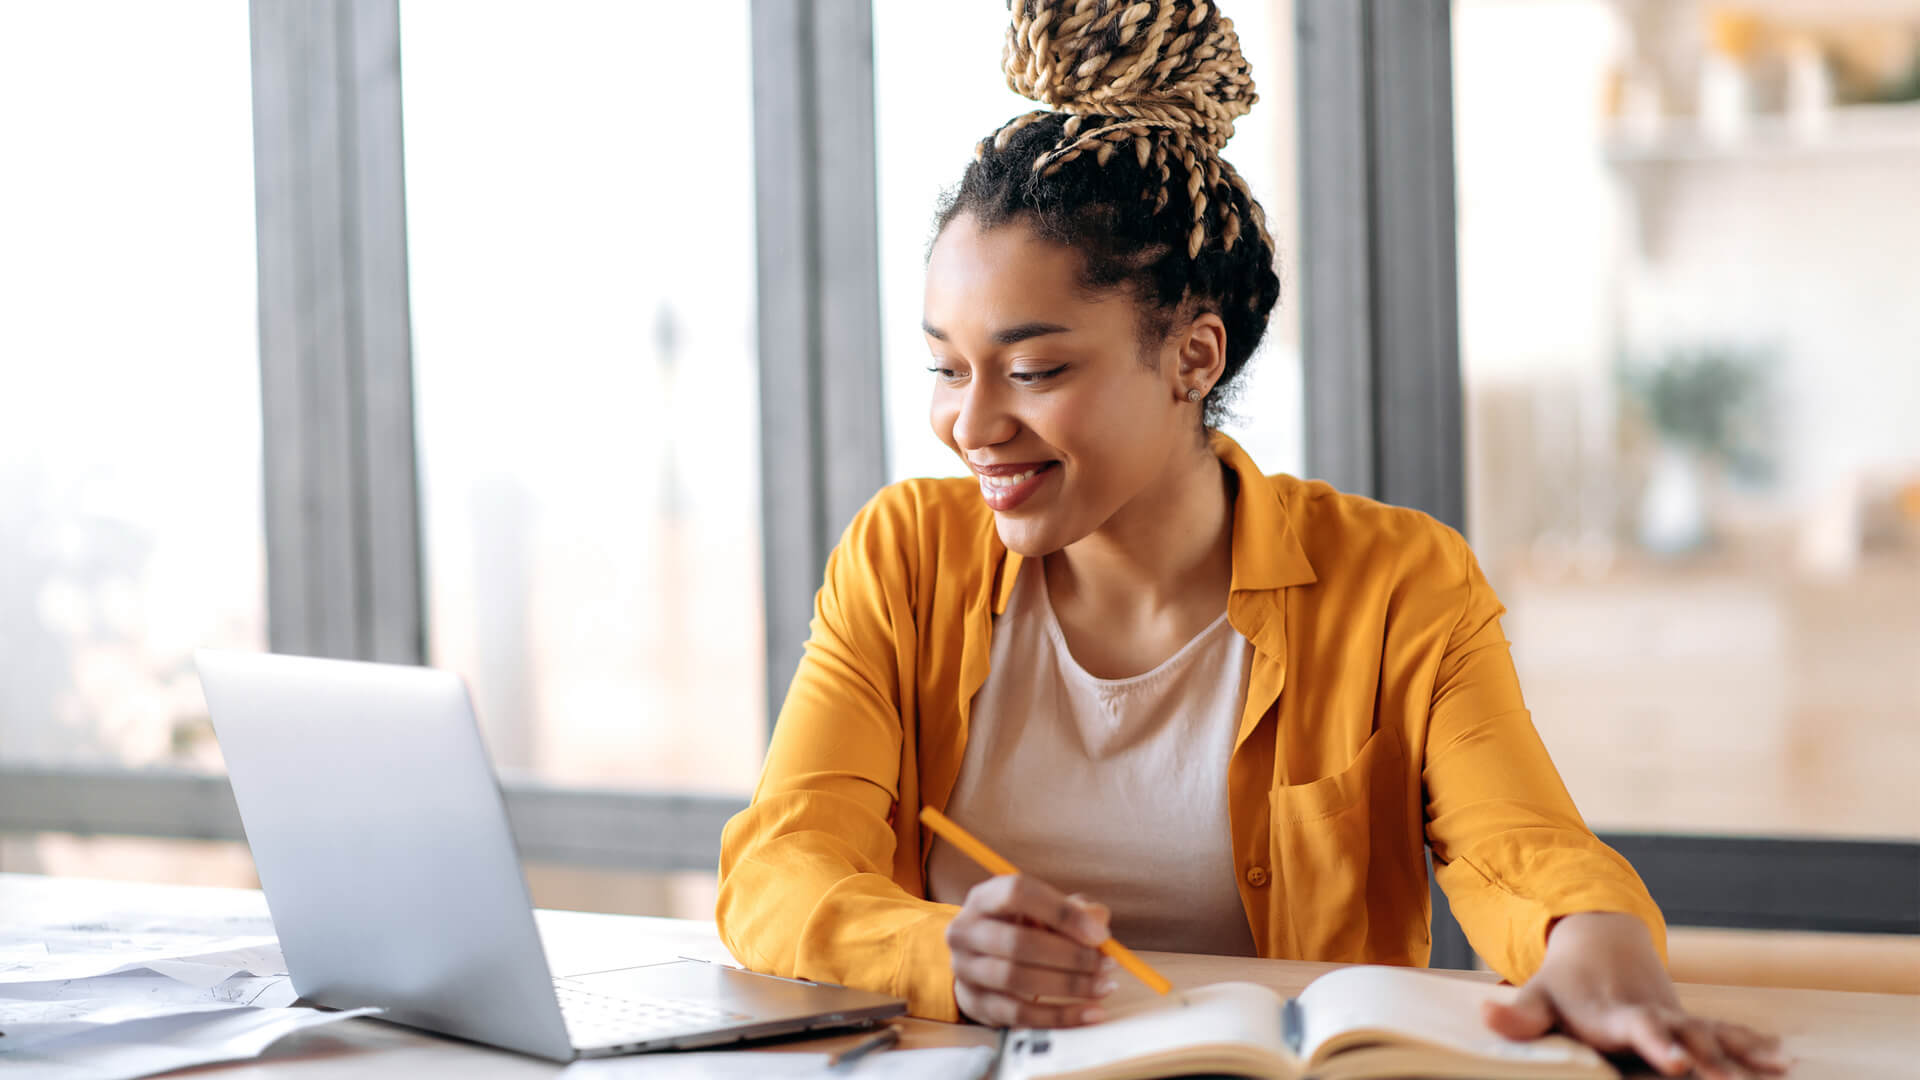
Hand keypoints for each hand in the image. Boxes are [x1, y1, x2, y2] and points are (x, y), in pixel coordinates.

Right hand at [946, 873, 1117, 1027]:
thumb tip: (1098, 923)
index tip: (1099, 935)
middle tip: (1106, 965)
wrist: (982, 961)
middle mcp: (966, 930)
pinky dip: (1059, 1016)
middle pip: (1018, 943)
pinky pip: (1019, 1015)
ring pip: (1017, 980)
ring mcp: (965, 969)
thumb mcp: (1044, 912)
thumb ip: (1075, 910)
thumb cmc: (1022, 929)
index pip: (1018, 894)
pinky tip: (1090, 1012)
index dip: (1062, 913)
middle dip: (1070, 956)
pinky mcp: (975, 1004)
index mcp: (985, 898)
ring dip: (1068, 986)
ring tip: (1102, 987)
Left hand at [1482, 912, 1789, 1078]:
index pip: (1638, 1029)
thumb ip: (1520, 1014)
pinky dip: (1751, 1043)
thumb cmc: (1563, 983)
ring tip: (1774, 1069)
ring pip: (1712, 1034)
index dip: (1656, 1045)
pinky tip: (1782, 1060)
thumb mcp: (1537, 996)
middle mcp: (1651, 1015)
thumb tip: (1487, 1014)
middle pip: (1686, 1036)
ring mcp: (1674, 1018)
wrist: (1597, 941)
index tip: (1675, 1062)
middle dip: (1711, 1059)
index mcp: (1614, 1014)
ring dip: (1741, 1053)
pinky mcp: (1687, 1023)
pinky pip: (1724, 1031)